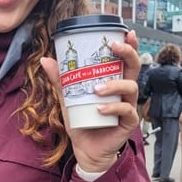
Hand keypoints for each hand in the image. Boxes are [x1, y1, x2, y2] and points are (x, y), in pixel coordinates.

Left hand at [41, 29, 140, 171]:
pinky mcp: (128, 122)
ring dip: (115, 85)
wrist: (85, 149)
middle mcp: (124, 91)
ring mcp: (128, 106)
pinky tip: (99, 108)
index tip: (125, 32)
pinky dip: (112, 108)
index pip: (125, 59)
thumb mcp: (68, 98)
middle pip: (134, 67)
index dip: (129, 44)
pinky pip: (126, 110)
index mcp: (114, 81)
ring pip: (131, 88)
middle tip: (115, 48)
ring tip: (97, 89)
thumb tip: (46, 59)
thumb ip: (60, 80)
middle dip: (128, 53)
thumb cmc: (81, 121)